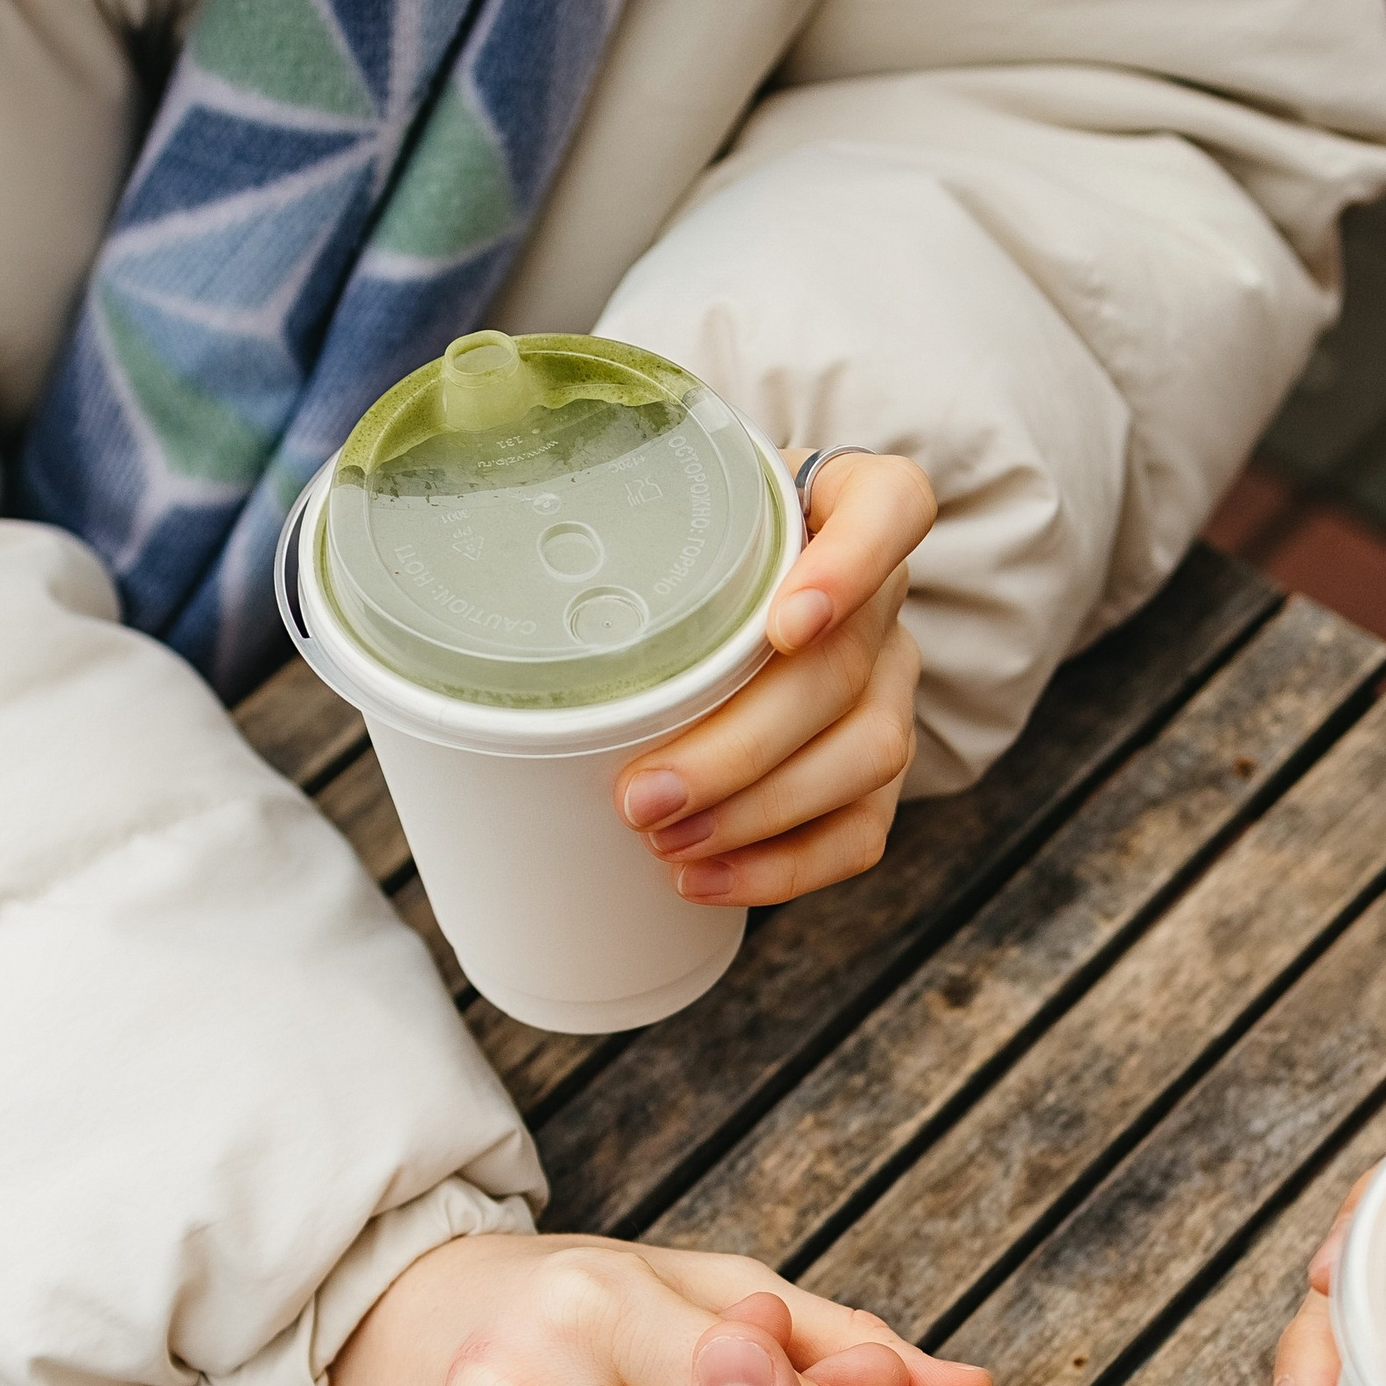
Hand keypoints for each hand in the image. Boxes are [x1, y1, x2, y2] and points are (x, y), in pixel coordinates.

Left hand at [613, 451, 926, 905]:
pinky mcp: (878, 768)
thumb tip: (493, 582)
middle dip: (743, 747)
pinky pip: (861, 830)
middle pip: (846, 670)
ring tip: (668, 843)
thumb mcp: (649, 516)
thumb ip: (614, 525)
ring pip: (868, 756)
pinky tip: (710, 880)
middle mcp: (882, 599)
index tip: (784, 625)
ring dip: (760, 814)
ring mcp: (889, 686)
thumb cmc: (671, 554)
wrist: (705, 604)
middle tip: (645, 795)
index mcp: (844, 506)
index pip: (893, 507)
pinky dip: (785, 867)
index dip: (852, 567)